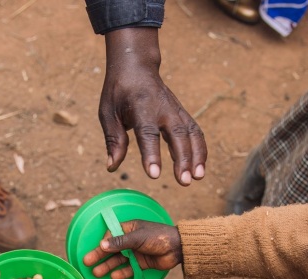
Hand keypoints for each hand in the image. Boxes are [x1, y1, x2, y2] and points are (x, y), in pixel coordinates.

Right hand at [82, 221, 182, 278]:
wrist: (178, 248)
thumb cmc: (158, 237)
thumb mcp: (138, 238)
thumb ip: (120, 242)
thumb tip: (102, 245)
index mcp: (129, 229)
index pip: (111, 235)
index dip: (102, 243)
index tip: (96, 250)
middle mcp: (131, 241)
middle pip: (112, 249)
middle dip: (100, 256)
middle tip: (86, 263)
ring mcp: (136, 252)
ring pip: (119, 260)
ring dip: (108, 266)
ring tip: (97, 273)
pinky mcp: (142, 263)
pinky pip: (129, 268)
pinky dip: (122, 272)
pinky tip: (114, 276)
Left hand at [101, 28, 206, 185]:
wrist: (136, 66)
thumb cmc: (119, 92)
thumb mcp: (108, 113)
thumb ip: (113, 140)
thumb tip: (112, 167)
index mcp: (141, 107)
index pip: (147, 133)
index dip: (151, 154)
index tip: (154, 174)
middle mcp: (163, 108)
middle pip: (177, 135)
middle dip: (182, 159)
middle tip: (184, 181)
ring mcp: (176, 110)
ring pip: (191, 133)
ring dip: (197, 156)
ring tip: (197, 177)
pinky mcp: (182, 114)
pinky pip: (195, 132)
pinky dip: (200, 150)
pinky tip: (198, 168)